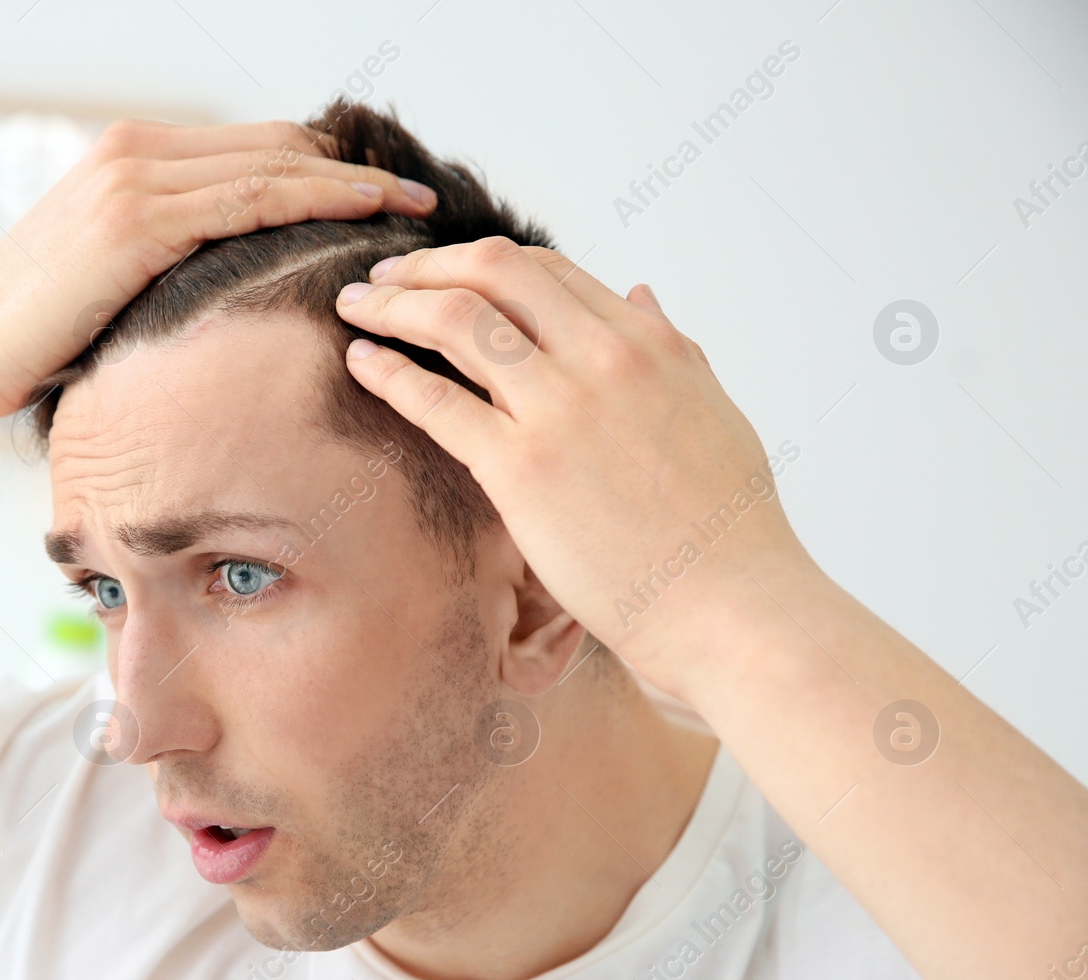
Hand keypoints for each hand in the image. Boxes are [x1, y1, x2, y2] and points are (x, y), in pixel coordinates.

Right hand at [0, 117, 437, 421]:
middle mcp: (138, 153)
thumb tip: (238, 286)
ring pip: (273, 167)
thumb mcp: (117, 281)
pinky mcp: (136, 219)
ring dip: (352, 184)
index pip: (255, 148)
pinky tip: (361, 217)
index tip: (384, 194)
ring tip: (412, 207)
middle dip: (355, 169)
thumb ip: (174, 260)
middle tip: (420, 197)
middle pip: (276, 146)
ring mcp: (136, 179)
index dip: (326, 165)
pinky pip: (248, 202)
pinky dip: (313, 203)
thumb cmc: (41, 333)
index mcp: (135, 158)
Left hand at [335, 237, 815, 700]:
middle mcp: (604, 358)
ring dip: (395, 304)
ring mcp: (561, 409)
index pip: (548, 270)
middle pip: (494, 272)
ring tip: (355, 308)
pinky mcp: (522, 468)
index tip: (443, 275)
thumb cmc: (726, 529)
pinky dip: (388, 371)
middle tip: (382, 280)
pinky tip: (360, 362)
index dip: (481, 264)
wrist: (732, 608)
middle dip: (427, 266)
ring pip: (457, 318)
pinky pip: (436, 400)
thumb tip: (640, 294)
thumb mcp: (713, 412)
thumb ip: (671, 348)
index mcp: (649, 343)